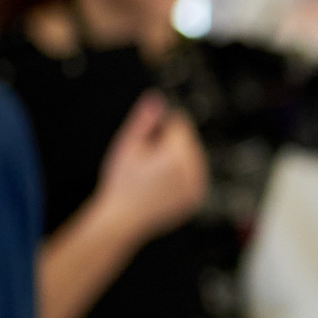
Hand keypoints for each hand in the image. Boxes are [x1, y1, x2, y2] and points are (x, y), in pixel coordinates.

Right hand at [94, 92, 207, 240]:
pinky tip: (161, 181)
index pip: (180, 123)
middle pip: (189, 139)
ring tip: (152, 171)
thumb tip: (157, 99)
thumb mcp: (126, 146)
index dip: (161, 126)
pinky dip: (182, 174)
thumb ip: (144, 120)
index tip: (146, 138)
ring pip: (193, 157)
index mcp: (176, 155)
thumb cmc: (121, 182)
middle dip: (170, 142)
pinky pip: (195, 175)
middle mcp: (192, 171)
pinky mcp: (196, 198)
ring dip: (178, 157)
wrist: (122, 217)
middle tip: (147, 157)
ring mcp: (197, 186)